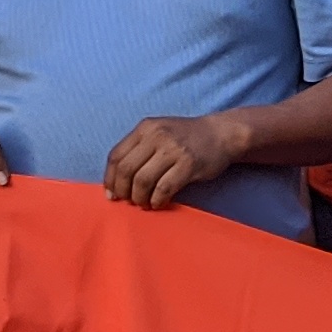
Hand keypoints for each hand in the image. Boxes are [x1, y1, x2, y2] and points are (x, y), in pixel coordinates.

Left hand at [106, 111, 246, 208]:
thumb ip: (138, 150)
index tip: (112, 194)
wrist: (222, 133)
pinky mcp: (188, 164)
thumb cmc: (186, 138)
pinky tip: (158, 203)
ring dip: (140, 198)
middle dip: (124, 191)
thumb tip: (115, 182)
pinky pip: (164, 188)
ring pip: (143, 180)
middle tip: (129, 201)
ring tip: (144, 203)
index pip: (116, 156)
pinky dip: (157, 200)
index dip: (110, 179)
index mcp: (145, 128)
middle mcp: (156, 136)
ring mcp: (173, 149)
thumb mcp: (159, 133)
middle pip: (126, 170)